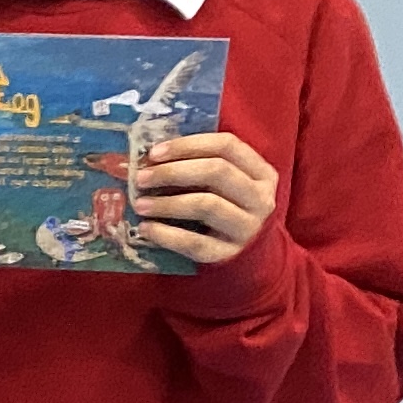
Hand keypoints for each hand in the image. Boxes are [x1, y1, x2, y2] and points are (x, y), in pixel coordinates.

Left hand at [125, 130, 279, 268]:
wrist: (248, 256)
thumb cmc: (229, 209)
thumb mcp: (227, 185)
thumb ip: (201, 166)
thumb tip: (150, 156)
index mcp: (262, 173)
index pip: (227, 146)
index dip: (188, 145)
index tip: (154, 153)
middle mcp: (260, 198)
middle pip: (216, 172)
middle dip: (172, 172)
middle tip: (141, 178)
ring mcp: (247, 228)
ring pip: (206, 205)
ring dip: (167, 203)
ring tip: (139, 204)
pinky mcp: (228, 254)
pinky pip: (194, 242)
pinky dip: (166, 234)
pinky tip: (145, 229)